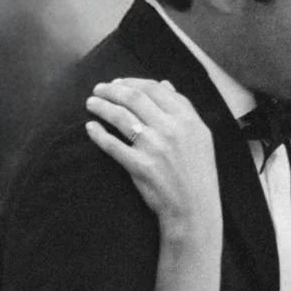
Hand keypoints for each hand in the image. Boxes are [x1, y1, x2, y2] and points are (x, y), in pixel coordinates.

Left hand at [85, 79, 222, 245]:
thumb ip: (183, 109)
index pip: (154, 89)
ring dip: (102, 106)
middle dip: (111, 90)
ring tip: (91, 103)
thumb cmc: (197, 173)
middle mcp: (171, 129)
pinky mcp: (140, 166)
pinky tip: (90, 127)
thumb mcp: (200, 136)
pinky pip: (112, 145)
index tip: (117, 82)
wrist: (194, 209)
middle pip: (134, 98)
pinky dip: (98, 134)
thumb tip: (165, 85)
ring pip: (121, 117)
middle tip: (98, 89)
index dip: (131, 82)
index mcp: (187, 119)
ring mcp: (154, 147)